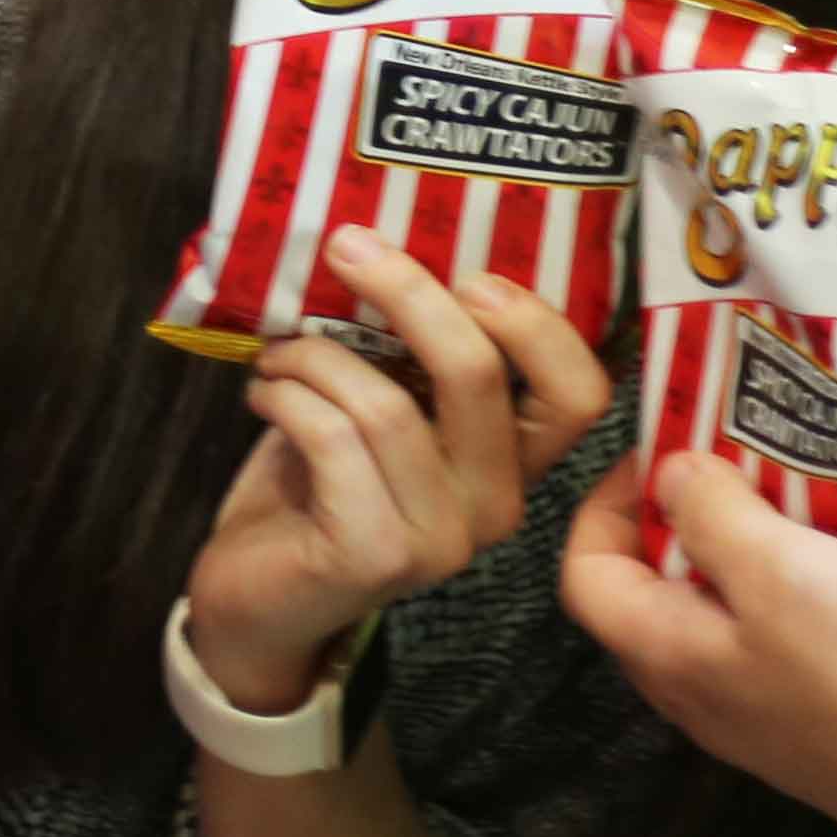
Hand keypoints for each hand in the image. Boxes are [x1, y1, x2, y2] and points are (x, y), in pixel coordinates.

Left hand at [177, 228, 611, 714]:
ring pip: (385, 403)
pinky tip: (264, 395)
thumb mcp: (382, 404)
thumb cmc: (319, 482)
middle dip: (409, 292)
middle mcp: (495, 505)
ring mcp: (442, 540)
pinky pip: (333, 437)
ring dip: (315, 356)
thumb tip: (386, 241)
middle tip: (347, 248)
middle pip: (478, 374)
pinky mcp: (376, 555)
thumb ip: (408, 352)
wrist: (256, 596)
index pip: (580, 392)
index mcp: (512, 460)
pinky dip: (287, 396)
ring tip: (278, 355)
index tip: (469, 272)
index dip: (538, 324)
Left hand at [557, 441, 836, 836]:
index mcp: (669, 657)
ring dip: (751, 550)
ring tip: (798, 497)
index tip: (665, 450)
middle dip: (685, 517)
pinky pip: (784, 643)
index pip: (586, 575)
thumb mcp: (781, 567)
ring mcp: (764, 722)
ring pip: (726, 617)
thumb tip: (665, 478)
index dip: (608, 504)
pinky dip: (799, 590)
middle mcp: (702, 698)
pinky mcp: (824, 728)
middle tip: (740, 462)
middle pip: (654, 594)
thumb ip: (711, 516)